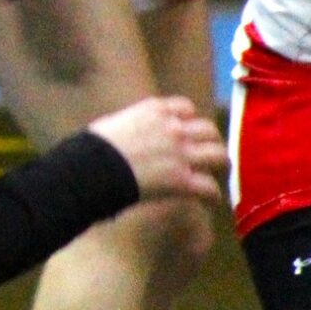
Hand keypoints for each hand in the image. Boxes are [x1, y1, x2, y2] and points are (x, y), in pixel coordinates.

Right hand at [86, 96, 225, 201]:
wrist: (93, 167)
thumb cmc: (92, 147)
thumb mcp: (113, 123)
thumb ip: (130, 125)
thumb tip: (126, 136)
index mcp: (155, 111)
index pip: (186, 108)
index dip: (189, 120)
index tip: (186, 130)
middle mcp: (174, 128)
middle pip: (208, 130)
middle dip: (210, 141)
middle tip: (206, 153)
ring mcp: (181, 154)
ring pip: (218, 155)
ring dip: (218, 165)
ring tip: (216, 174)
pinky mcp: (182, 181)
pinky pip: (209, 187)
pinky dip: (211, 195)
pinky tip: (209, 200)